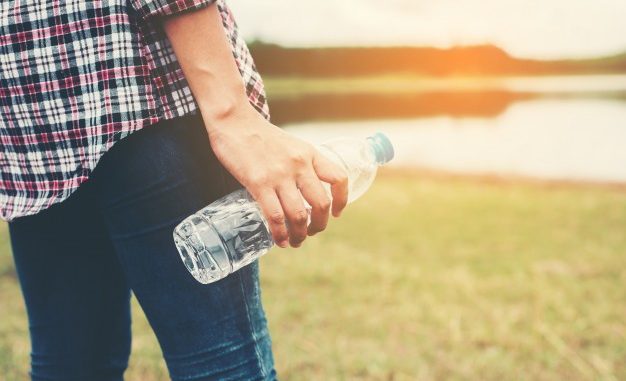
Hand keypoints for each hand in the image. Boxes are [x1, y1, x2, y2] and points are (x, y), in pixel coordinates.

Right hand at [204, 104, 348, 247]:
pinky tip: (279, 240)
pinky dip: (279, 234)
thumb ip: (299, 164)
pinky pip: (275, 216)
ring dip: (299, 235)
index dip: (341, 200)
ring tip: (295, 242)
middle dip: (319, 225)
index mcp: (310, 153)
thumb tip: (302, 190)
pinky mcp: (259, 183)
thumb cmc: (258, 134)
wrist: (233, 121)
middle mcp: (299, 164)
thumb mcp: (289, 145)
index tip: (336, 213)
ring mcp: (279, 174)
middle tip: (312, 232)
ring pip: (298, 215)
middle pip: (321, 204)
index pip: (338, 179)